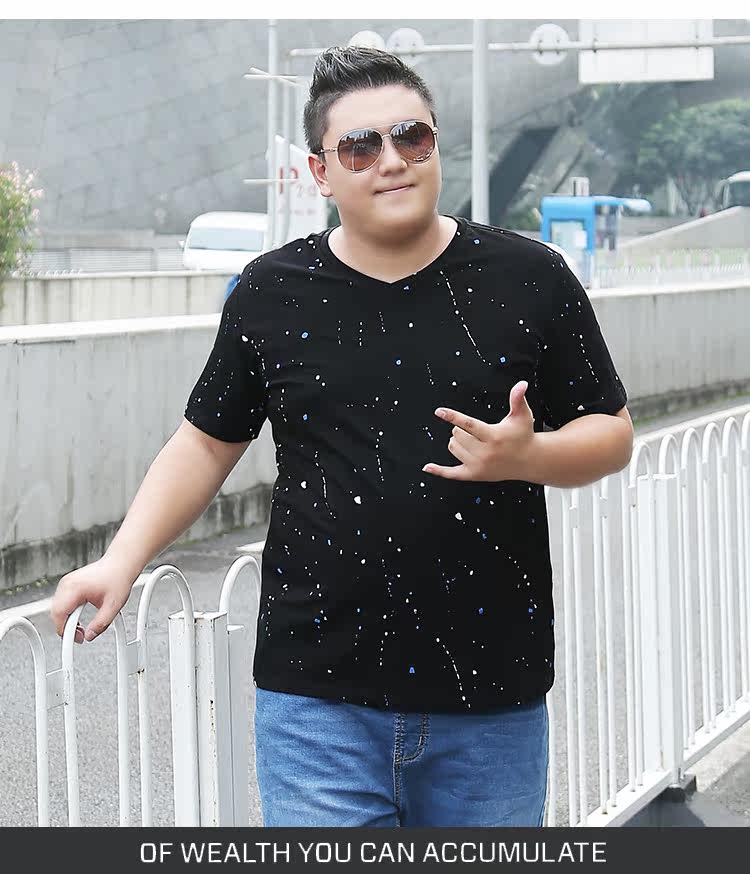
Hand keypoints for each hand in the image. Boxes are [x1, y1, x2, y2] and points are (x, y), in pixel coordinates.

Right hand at [49, 556, 136, 643]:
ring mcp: (66, 582)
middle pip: (55, 612)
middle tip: (80, 635)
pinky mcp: (69, 583)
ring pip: (57, 608)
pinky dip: (67, 612)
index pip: (59, 614)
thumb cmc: (118, 578)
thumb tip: (90, 636)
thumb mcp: (113, 606)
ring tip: (80, 626)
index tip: (75, 639)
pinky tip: (78, 617)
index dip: (64, 630)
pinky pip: (61, 602)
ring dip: (66, 619)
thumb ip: (101, 624)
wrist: (121, 564)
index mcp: (75, 587)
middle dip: (65, 626)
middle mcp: (67, 583)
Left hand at [422, 380, 537, 481]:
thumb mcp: (522, 415)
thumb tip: (521, 384)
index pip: (469, 425)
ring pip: (453, 447)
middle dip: (461, 429)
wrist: (529, 461)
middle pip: (458, 435)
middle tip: (475, 431)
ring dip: (457, 441)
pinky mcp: (474, 475)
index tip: (439, 411)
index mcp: (494, 436)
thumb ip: (518, 399)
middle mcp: (485, 452)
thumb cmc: (523, 435)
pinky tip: (428, 467)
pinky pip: (452, 474)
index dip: (453, 417)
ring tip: (472, 441)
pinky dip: (439, 470)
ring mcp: (479, 465)